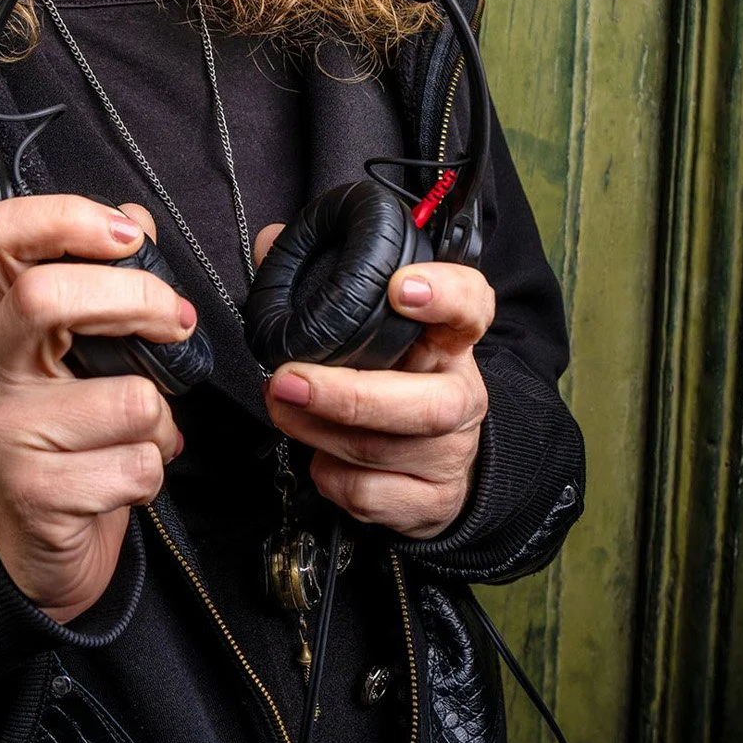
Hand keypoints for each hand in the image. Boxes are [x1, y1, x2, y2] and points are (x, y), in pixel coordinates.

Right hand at [0, 196, 193, 621]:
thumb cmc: (69, 437)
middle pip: (45, 296)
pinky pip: (136, 465)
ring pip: (126, 398)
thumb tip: (135, 219)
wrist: (35, 549)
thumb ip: (106, 281)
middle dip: (137, 300)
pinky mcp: (34, 494)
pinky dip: (154, 472)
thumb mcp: (79, 352)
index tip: (126, 236)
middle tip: (177, 321)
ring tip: (143, 434)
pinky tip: (127, 476)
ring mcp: (3, 433)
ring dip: (161, 420)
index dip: (64, 215)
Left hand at [255, 223, 491, 538]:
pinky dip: (333, 477)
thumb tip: (270, 242)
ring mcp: (452, 452)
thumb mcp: (365, 329)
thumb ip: (320, 281)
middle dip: (350, 395)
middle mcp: (461, 394)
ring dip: (319, 432)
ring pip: (387, 450)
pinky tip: (318, 457)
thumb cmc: (389, 378)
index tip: (400, 287)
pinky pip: (372, 494)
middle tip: (289, 380)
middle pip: (429, 403)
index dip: (444, 294)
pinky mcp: (433, 500)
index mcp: (449, 340)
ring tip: (280, 407)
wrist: (433, 461)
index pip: (472, 305)